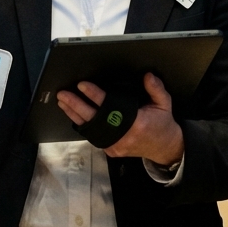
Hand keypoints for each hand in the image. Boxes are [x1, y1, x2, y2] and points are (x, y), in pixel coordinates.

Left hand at [57, 73, 184, 164]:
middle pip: (94, 119)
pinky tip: (74, 115)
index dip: (95, 95)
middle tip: (64, 94)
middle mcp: (123, 137)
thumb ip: (156, 89)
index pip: (110, 106)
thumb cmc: (162, 123)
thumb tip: (147, 75)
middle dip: (76, 105)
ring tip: (63, 102)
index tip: (82, 85)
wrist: (164, 148)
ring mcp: (116, 146)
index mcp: (136, 123)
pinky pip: (95, 136)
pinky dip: (83, 125)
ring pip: (91, 129)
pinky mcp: (112, 150)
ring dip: (75, 115)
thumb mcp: (164, 104)